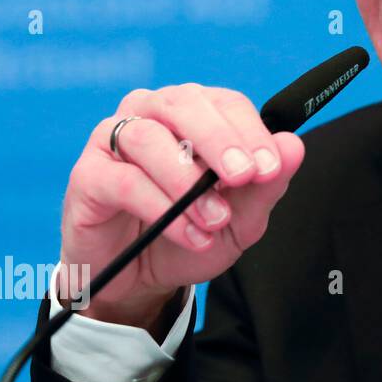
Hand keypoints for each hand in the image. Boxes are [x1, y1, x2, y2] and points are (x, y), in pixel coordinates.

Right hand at [57, 84, 305, 329]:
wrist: (142, 278)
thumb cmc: (192, 232)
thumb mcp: (241, 217)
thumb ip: (267, 184)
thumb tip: (293, 145)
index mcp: (195, 113)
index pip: (226, 103)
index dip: (251, 132)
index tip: (270, 168)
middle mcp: (152, 114)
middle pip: (185, 104)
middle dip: (220, 140)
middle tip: (244, 178)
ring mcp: (114, 140)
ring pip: (149, 138)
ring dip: (188, 181)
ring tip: (215, 219)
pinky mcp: (88, 175)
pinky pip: (124, 180)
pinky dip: (162, 207)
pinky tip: (190, 233)